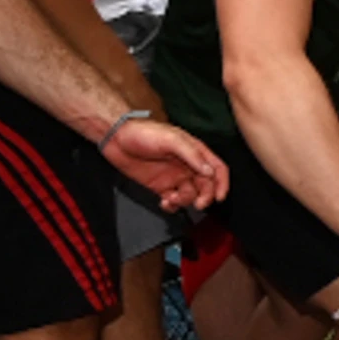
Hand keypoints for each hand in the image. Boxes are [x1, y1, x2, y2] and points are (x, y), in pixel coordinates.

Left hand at [102, 115, 227, 208]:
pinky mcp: (161, 187)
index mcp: (194, 151)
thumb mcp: (171, 139)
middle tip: (198, 204)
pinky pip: (173, 201)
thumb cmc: (143, 133)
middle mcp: (187, 165)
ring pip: (190, 196)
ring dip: (185, 201)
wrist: (117, 139)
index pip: (216, 168)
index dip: (222, 183)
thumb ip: (191, 154)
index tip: (220, 197)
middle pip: (206, 186)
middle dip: (205, 197)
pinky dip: (172, 206)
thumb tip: (209, 171)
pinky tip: (165, 202)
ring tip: (173, 198)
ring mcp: (174, 177)